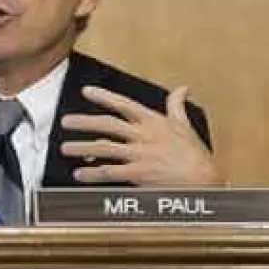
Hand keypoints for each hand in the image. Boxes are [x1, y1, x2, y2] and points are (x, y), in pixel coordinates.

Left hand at [60, 85, 218, 185]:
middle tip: (65, 122)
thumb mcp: (186, 126)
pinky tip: (80, 174)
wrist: (204, 180)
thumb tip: (183, 87)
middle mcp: (143, 136)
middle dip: (84, 122)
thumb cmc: (195, 155)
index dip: (104, 96)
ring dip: (82, 147)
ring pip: (104, 148)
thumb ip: (177, 106)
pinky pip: (110, 172)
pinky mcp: (138, 174)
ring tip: (65, 148)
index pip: (124, 104)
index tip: (86, 92)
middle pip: (107, 125)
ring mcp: (139, 155)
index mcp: (153, 122)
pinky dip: (93, 173)